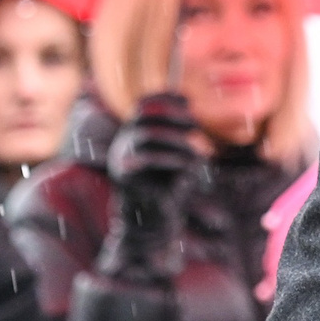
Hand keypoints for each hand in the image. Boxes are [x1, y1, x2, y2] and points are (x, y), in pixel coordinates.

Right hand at [99, 93, 199, 280]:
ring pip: (148, 136)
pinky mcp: (127, 177)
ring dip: (178, 139)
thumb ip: (180, 133)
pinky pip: (148, 158)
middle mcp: (123, 144)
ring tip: (197, 150)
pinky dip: (174, 157)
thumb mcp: (179, 155)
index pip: (144, 105)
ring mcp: (122, 160)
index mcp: (134, 134)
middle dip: (173, 116)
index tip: (187, 100)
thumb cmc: (169, 186)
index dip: (164, 98)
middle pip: (144, 116)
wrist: (154, 221)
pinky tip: (190, 163)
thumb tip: (189, 107)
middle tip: (195, 125)